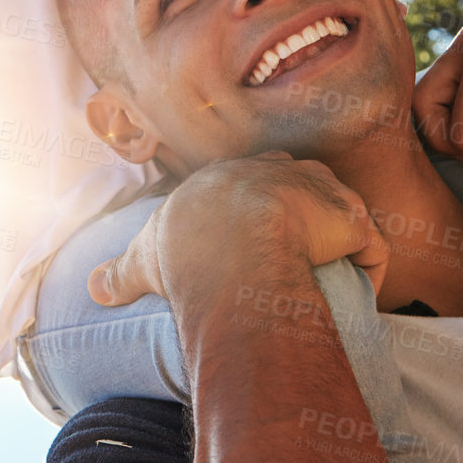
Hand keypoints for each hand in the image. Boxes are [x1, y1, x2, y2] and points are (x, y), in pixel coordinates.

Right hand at [87, 152, 387, 319]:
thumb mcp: (142, 259)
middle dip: (303, 211)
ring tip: (330, 277)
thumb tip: (93, 289)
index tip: (257, 231)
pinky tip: (358, 292)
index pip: (252, 177)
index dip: (257, 203)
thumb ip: (120, 273)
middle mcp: (277, 170)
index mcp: (230, 175)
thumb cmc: (185, 248)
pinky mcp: (349, 221)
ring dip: (337, 241)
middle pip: (300, 183)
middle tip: (296, 253)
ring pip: (338, 212)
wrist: (232, 245)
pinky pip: (370, 246)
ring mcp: (317, 192)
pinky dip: (368, 269)